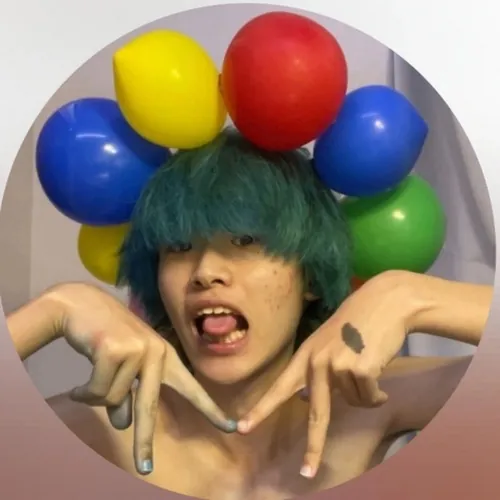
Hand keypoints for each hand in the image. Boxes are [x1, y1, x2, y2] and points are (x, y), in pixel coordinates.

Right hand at [45, 283, 235, 474]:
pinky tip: (79, 379)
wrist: (80, 304)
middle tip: (145, 469)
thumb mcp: (124, 366)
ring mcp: (137, 349)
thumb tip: (124, 424)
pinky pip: (96, 391)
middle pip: (149, 407)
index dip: (210, 409)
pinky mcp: (115, 349)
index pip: (191, 386)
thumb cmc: (105, 336)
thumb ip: (128, 395)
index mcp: (165, 355)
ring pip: (113, 399)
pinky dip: (83, 391)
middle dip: (144, 441)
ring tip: (90, 376)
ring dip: (96, 394)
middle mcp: (157, 352)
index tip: (230, 427)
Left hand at [238, 271, 423, 477]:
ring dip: (364, 391)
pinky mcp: (361, 369)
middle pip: (316, 414)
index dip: (261, 409)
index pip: (279, 386)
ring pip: (353, 401)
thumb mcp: (327, 342)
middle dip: (313, 446)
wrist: (385, 301)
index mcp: (306, 354)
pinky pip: (371, 397)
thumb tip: (304, 399)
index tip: (242, 428)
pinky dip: (378, 392)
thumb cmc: (357, 322)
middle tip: (307, 472)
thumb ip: (314, 370)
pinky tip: (378, 367)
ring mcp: (338, 365)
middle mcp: (317, 361)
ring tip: (367, 362)